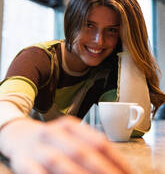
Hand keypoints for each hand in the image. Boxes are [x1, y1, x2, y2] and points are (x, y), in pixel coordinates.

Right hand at [0, 116, 132, 173]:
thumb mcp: (70, 135)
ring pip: (61, 163)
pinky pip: (38, 173)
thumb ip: (90, 146)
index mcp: (70, 126)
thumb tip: (119, 167)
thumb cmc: (52, 139)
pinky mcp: (23, 161)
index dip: (117, 161)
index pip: (99, 142)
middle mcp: (55, 133)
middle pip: (83, 153)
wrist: (19, 135)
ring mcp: (39, 147)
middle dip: (104, 172)